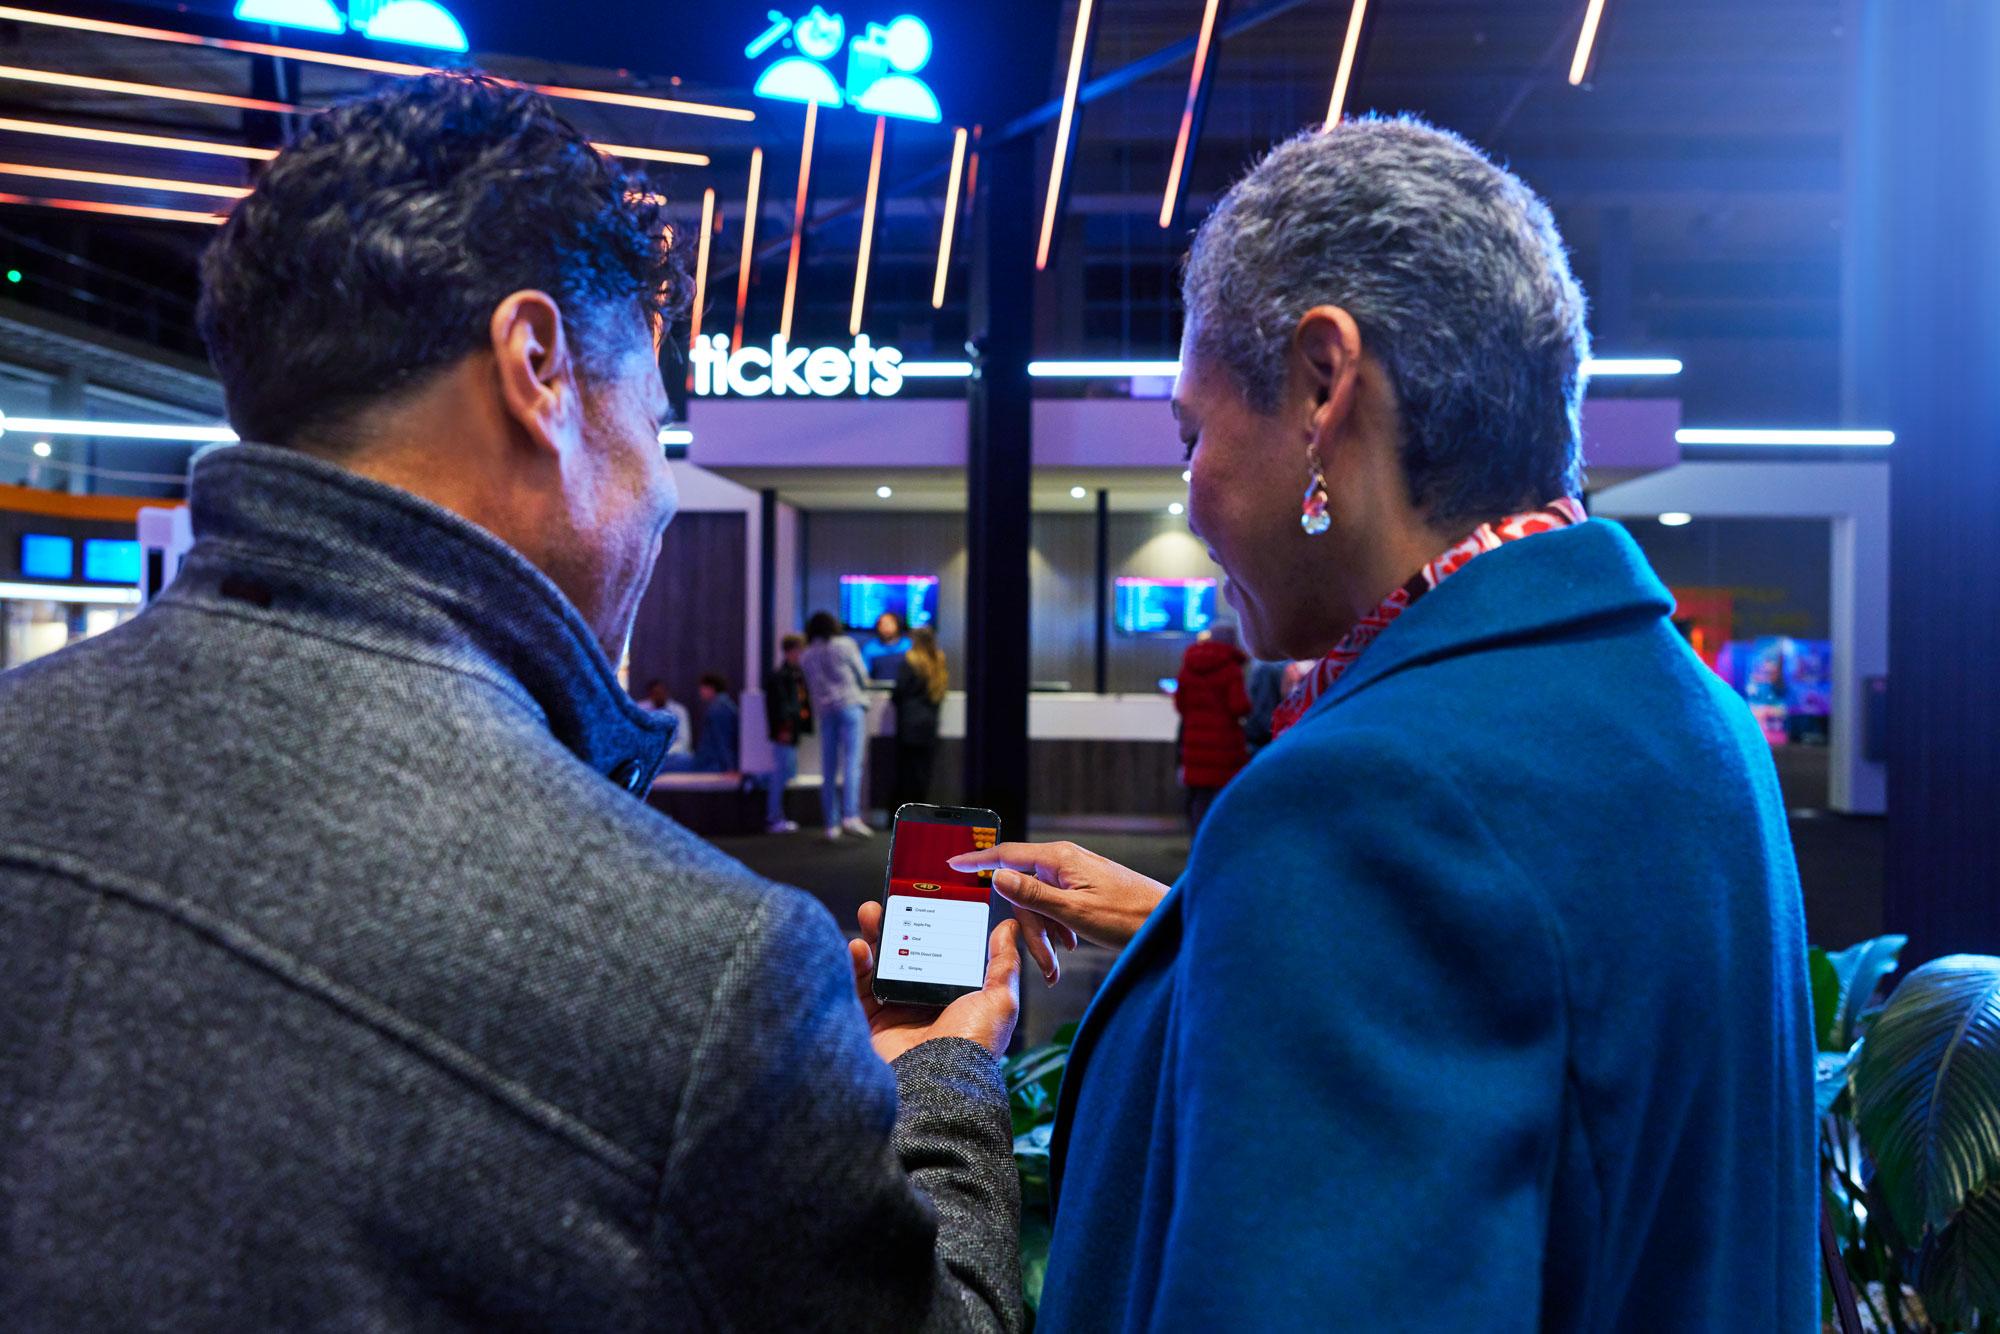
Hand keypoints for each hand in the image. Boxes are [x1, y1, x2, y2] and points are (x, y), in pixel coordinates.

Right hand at [847, 902, 1020, 1063]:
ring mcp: (896, 1014)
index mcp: (955, 997)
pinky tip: (856, 947)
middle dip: (894, 927)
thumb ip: (1003, 962)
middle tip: (887, 904)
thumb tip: (1009, 928)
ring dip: (873, 938)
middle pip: (905, 955)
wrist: (939, 1081)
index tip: (922, 903)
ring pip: (879, 967)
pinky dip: (854, 965)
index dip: (929, 927)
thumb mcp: (1000, 998)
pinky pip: (857, 989)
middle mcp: (925, 1004)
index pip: (938, 953)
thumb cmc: (973, 1043)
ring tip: (870, 915)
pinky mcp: (872, 1024)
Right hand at [947, 841, 1169, 954]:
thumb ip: (1034, 895)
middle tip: (1045, 962)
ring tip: (1059, 963)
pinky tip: (1071, 947)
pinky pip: (1057, 906)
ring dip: (1046, 933)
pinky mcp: (1086, 887)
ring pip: (1041, 903)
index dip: (977, 860)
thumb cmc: (1130, 916)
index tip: (953, 862)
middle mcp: (1065, 862)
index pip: (1007, 854)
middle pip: (1024, 891)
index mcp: (1059, 860)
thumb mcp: (1075, 911)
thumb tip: (999, 876)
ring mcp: (1076, 874)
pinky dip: (1058, 928)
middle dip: (1031, 928)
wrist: (1168, 922)